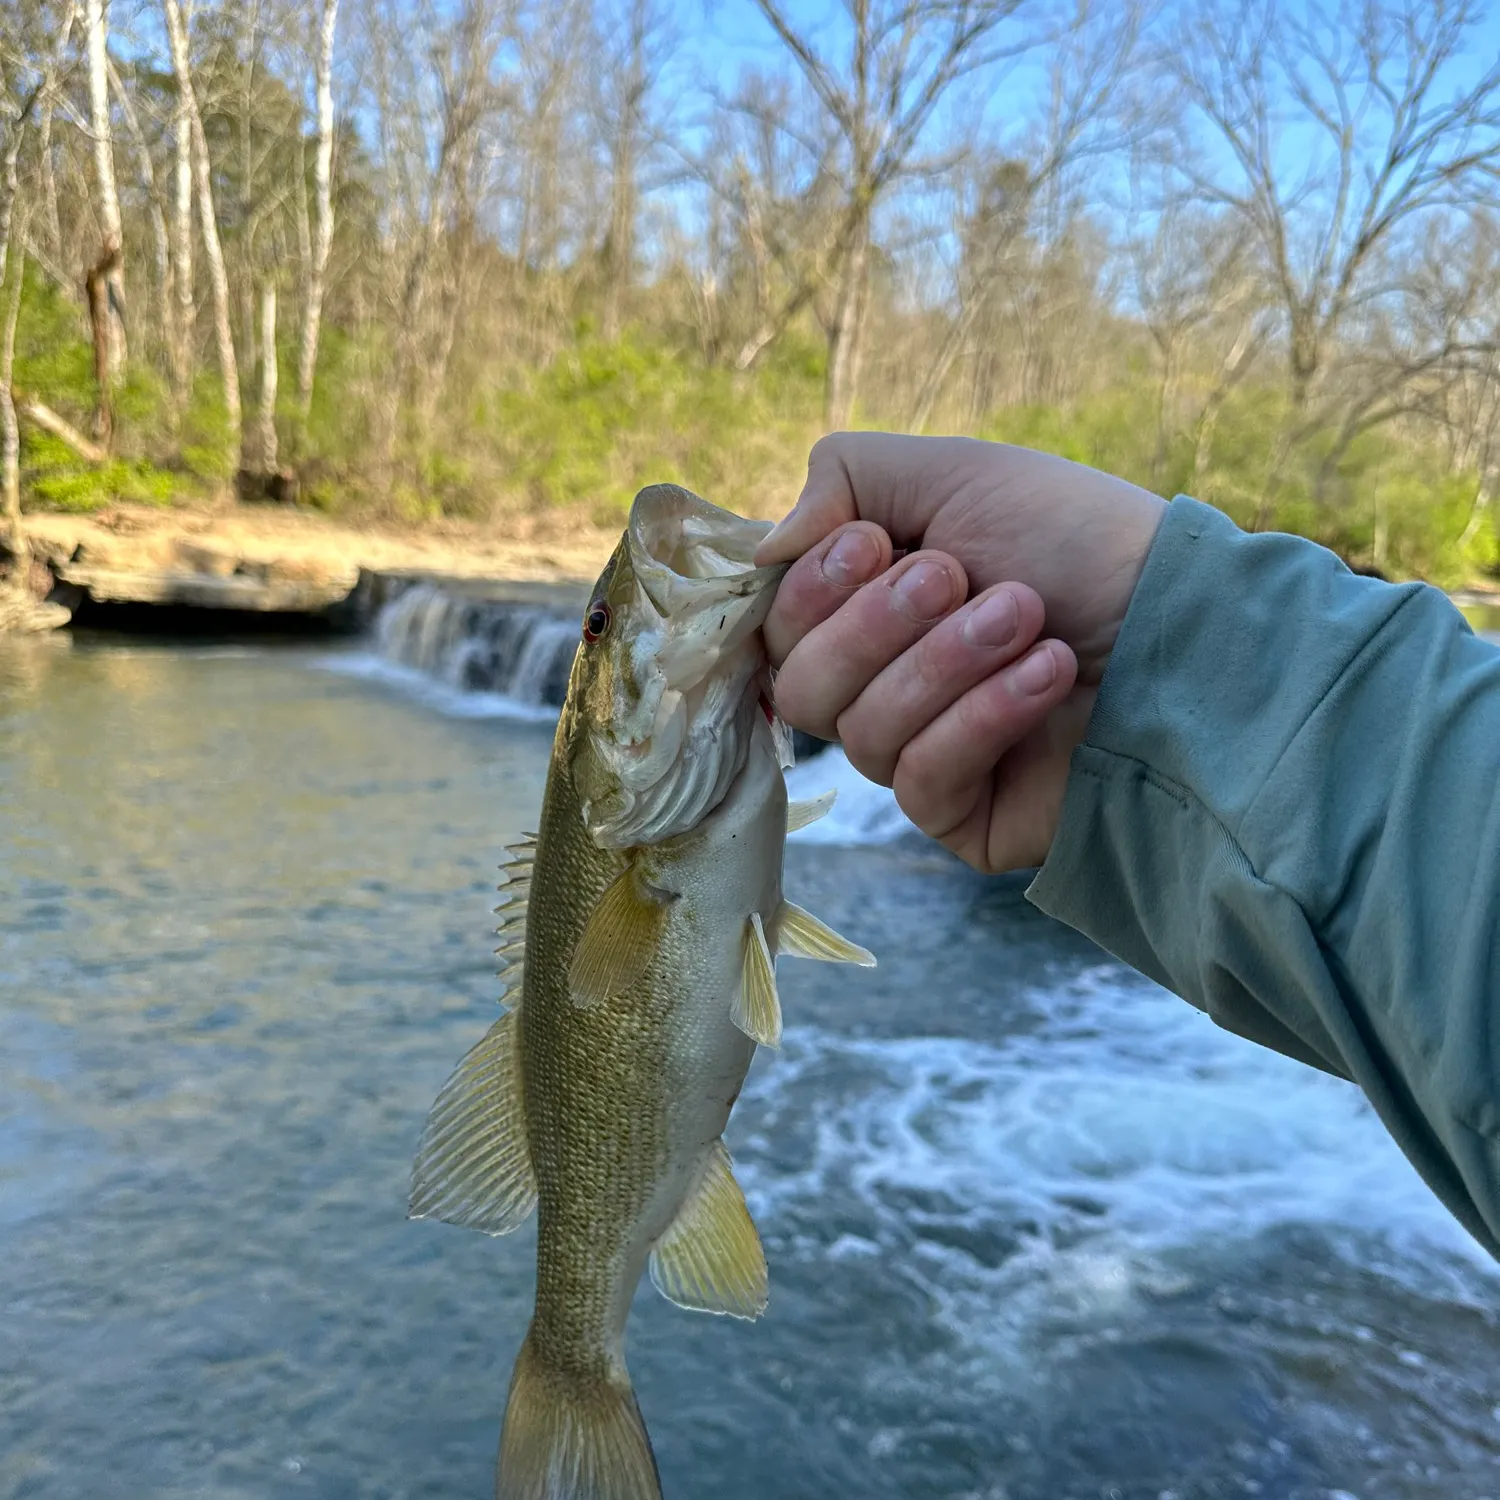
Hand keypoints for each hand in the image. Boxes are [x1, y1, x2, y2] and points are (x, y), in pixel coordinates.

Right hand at [756, 433, 1166, 872]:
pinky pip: (920, 780)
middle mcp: (878, 686)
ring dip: (946, 663)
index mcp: (863, 610)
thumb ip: (843, 482)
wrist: (1185, 616)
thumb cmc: (1075, 539)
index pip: (776, 628)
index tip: (876, 545)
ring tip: (1027, 617)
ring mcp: (916, 755)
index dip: (810, 592)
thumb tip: (764, 550)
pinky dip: (984, 718)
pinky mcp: (962, 815)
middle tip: (960, 577)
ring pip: (862, 733)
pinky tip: (1048, 675)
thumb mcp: (957, 473)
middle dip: (879, 625)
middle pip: (801, 686)